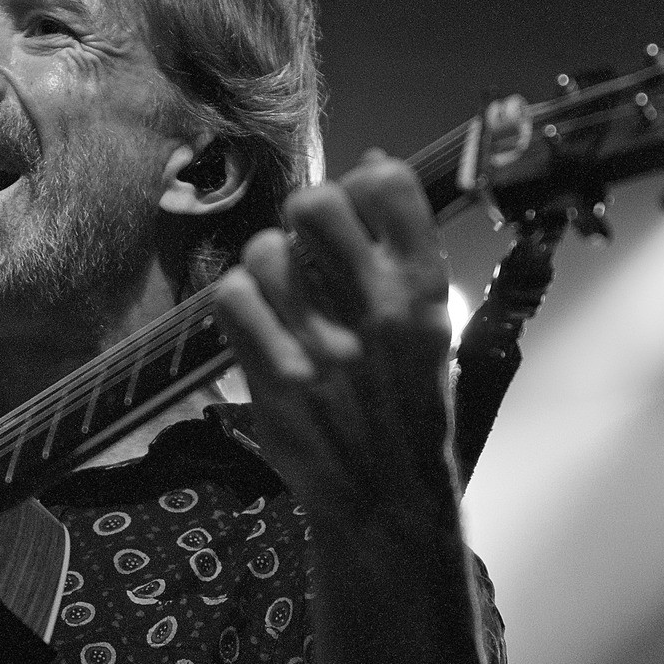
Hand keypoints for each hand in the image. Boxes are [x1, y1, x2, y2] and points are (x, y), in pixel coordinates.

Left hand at [213, 151, 455, 523]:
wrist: (386, 498)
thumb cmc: (406, 406)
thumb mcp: (432, 326)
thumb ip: (403, 250)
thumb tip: (370, 164)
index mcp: (424, 290)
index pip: (388, 185)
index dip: (358, 186)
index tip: (351, 211)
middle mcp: (377, 310)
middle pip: (314, 204)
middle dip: (300, 218)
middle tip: (304, 250)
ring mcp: (323, 344)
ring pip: (263, 251)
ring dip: (265, 268)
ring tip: (281, 299)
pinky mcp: (275, 377)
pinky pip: (231, 298)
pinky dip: (237, 304)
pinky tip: (257, 324)